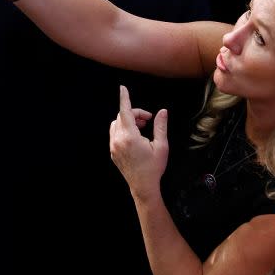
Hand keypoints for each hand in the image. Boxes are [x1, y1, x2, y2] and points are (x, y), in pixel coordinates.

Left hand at [109, 86, 167, 203]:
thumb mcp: (161, 146)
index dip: (124, 98)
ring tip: (142, 129)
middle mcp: (118, 140)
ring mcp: (113, 146)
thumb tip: (162, 112)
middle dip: (135, 114)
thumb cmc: (154, 167)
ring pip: (116, 124)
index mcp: (130, 137)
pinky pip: (114, 134)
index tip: (122, 88)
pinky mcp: (112, 152)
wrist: (143, 186)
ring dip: (128, 121)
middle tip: (148, 120)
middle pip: (122, 116)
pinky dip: (123, 130)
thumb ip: (160, 126)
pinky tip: (135, 137)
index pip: (125, 111)